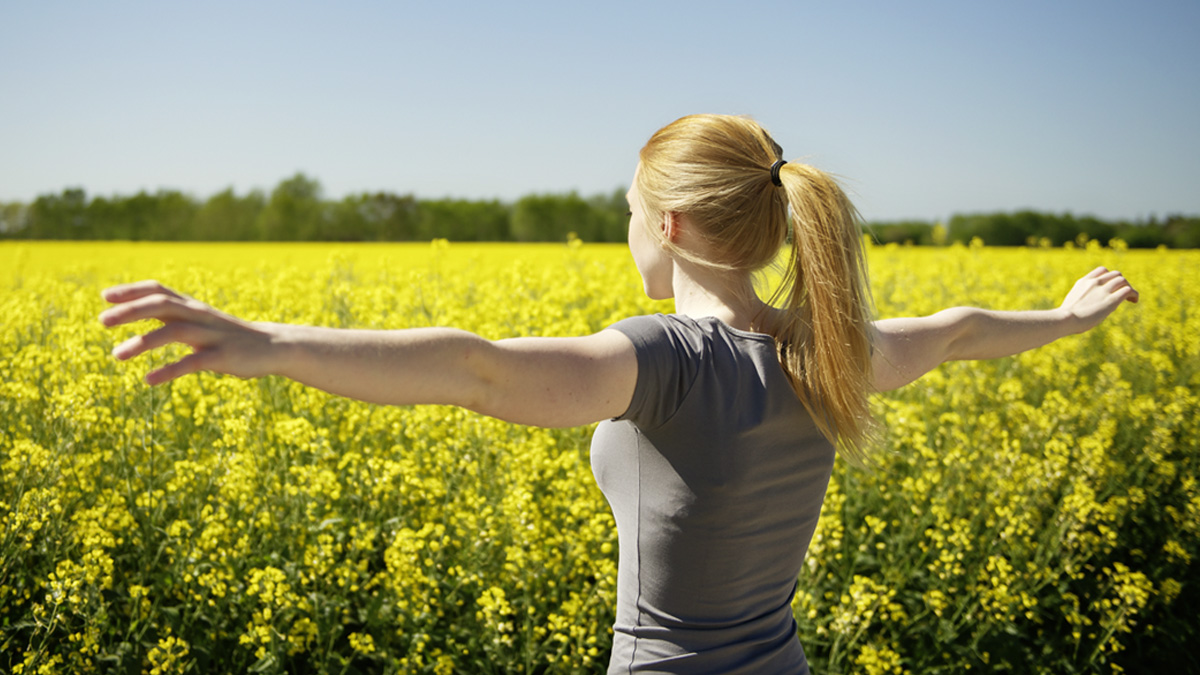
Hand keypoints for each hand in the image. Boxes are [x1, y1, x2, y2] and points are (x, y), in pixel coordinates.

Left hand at [99, 280, 278, 385]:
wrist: (272, 347)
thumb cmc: (229, 336)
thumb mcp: (202, 321)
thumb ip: (174, 316)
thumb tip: (140, 313)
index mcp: (193, 307)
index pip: (159, 290)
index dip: (132, 291)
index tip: (105, 297)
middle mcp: (199, 316)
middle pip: (162, 305)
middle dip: (130, 311)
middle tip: (102, 320)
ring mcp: (211, 335)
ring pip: (174, 331)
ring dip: (143, 342)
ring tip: (116, 355)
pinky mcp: (222, 357)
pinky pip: (192, 362)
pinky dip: (168, 370)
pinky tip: (149, 380)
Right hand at [1060, 266, 1138, 333]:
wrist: (1065, 319)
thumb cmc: (1065, 317)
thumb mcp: (1070, 303)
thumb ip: (1080, 300)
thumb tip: (1080, 309)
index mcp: (1083, 282)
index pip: (1102, 270)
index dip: (1110, 277)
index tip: (1111, 287)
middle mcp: (1094, 282)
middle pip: (1115, 274)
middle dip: (1121, 283)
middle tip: (1122, 294)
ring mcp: (1103, 290)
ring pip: (1123, 280)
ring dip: (1128, 288)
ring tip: (1130, 299)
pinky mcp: (1111, 300)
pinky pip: (1128, 290)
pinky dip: (1134, 294)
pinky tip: (1134, 301)